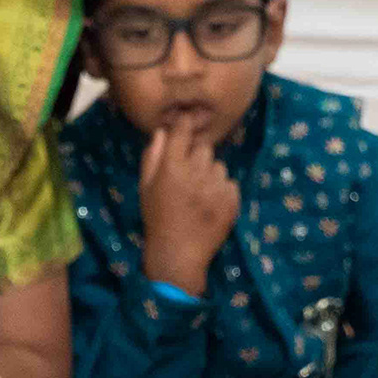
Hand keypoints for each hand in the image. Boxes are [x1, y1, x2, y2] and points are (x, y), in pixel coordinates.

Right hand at [139, 119, 240, 293]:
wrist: (178, 254)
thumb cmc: (157, 218)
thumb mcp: (146, 187)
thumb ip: (152, 156)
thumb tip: (162, 131)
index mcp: (172, 168)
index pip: (183, 131)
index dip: (185, 123)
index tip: (187, 123)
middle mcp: (196, 173)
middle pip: (204, 147)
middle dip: (196, 156)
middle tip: (189, 175)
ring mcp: (217, 187)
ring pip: (218, 166)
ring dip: (210, 174)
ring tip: (200, 194)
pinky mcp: (232, 200)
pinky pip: (230, 183)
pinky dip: (222, 190)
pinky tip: (211, 204)